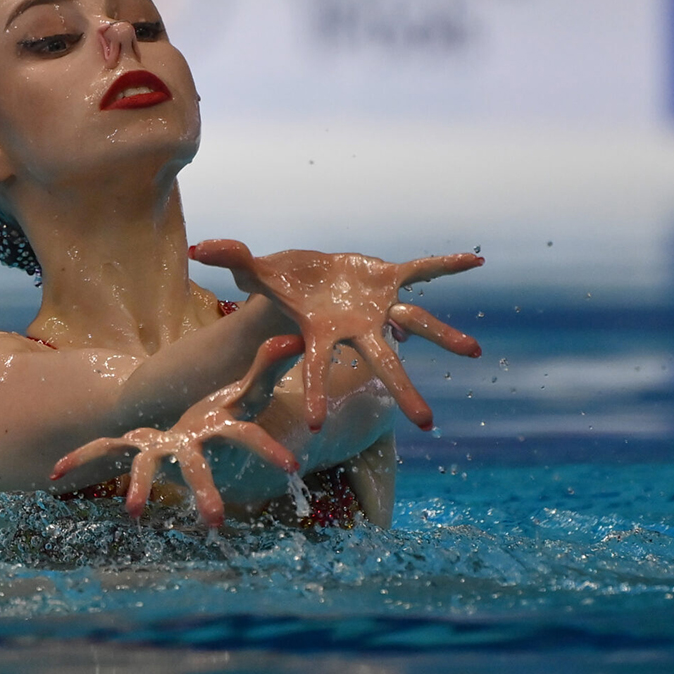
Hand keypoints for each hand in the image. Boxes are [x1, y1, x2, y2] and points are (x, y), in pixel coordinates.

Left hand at [50, 335, 304, 527]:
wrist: (191, 421)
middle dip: (206, 493)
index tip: (291, 467)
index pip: (248, 439)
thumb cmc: (224, 406)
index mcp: (218, 429)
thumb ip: (267, 364)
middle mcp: (188, 446)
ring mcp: (159, 447)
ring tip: (134, 512)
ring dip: (143, 488)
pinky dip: (81, 457)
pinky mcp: (134, 443)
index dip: (268, 450)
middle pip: (198, 469)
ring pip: (149, 468)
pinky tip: (56, 472)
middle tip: (217, 522)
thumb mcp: (246, 386)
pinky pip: (104, 448)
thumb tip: (295, 339)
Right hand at [190, 240, 481, 430]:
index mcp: (323, 332)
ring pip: (416, 323)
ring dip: (445, 336)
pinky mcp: (390, 279)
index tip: (318, 425)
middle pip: (383, 362)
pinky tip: (475, 261)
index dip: (317, 392)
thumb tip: (197, 249)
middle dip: (404, 391)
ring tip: (475, 351)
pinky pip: (422, 270)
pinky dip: (446, 264)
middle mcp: (356, 326)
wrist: (308, 274)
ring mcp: (377, 305)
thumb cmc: (280, 283)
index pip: (318, 367)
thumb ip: (231, 260)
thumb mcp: (254, 270)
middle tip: (427, 423)